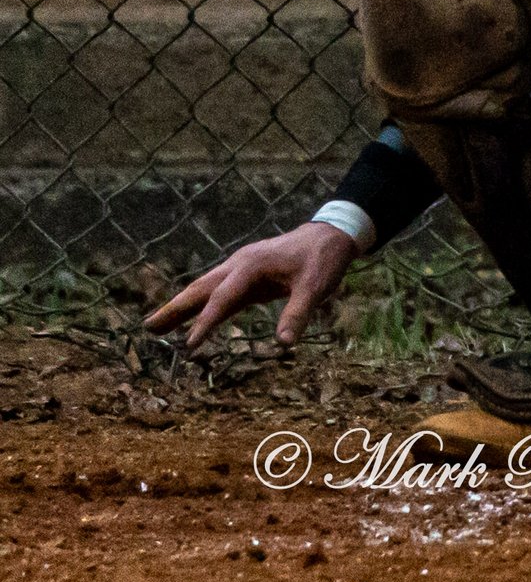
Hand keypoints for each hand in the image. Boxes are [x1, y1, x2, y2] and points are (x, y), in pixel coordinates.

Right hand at [145, 223, 355, 350]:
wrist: (331, 235)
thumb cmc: (323, 259)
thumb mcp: (316, 286)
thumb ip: (298, 313)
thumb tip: (284, 344)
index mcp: (252, 266)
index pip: (223, 298)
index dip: (206, 322)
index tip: (190, 346)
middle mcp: (240, 265)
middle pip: (201, 289)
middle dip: (174, 308)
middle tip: (147, 328)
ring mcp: (241, 269)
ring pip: (205, 289)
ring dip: (181, 307)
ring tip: (154, 327)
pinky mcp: (247, 277)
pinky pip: (218, 293)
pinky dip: (201, 307)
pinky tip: (188, 321)